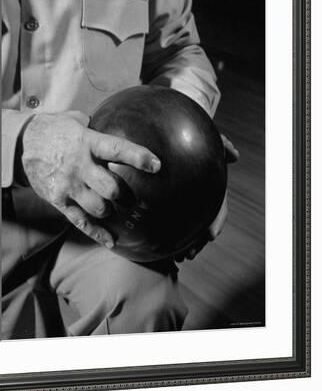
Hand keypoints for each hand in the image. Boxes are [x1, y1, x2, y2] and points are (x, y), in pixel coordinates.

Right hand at [21, 111, 160, 247]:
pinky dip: (97, 233)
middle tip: (128, 195)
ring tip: (112, 207)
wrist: (22, 142)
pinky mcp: (59, 200)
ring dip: (109, 210)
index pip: (117, 150)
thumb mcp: (75, 120)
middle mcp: (80, 166)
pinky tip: (110, 240)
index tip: (156, 165)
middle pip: (111, 188)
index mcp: (87, 143)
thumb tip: (116, 124)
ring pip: (98, 208)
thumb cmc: (53, 129)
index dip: (138, 157)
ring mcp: (69, 185)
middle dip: (124, 195)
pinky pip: (80, 221)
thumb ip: (95, 127)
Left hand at [174, 134, 238, 261]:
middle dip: (197, 242)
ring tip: (175, 258)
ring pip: (185, 227)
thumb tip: (235, 155)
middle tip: (188, 254)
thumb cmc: (189, 135)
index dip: (216, 221)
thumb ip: (219, 143)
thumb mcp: (206, 138)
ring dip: (182, 244)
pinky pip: (164, 220)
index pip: (216, 207)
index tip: (211, 234)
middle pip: (200, 224)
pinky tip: (154, 246)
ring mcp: (180, 201)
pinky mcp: (162, 202)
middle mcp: (197, 197)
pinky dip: (163, 234)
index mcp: (208, 186)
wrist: (169, 132)